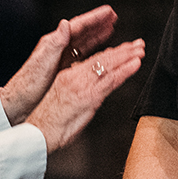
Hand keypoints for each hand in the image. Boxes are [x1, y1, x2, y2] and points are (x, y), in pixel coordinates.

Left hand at [0, 6, 118, 122]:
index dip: (94, 18)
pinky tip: (99, 51)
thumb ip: (55, 44)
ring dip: (97, 34)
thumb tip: (65, 24)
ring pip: (83, 42)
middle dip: (98, 23)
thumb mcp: (42, 63)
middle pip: (82, 31)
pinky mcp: (62, 68)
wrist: (19, 101)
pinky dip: (92, 50)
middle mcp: (57, 48)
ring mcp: (61, 58)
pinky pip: (81, 55)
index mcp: (53, 44)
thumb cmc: (28, 84)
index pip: (77, 26)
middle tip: (112, 16)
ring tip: (110, 28)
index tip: (108, 12)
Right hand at [24, 37, 143, 152]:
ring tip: (140, 50)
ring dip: (127, 56)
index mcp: (68, 76)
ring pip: (108, 65)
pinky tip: (135, 64)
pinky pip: (110, 81)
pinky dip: (124, 71)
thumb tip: (91, 90)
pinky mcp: (88, 97)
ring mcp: (81, 86)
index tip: (124, 49)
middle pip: (103, 59)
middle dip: (123, 51)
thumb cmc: (48, 122)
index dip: (111, 53)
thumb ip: (77, 92)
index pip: (93, 60)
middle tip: (138, 45)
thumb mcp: (62, 101)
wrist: (37, 133)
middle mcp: (74, 77)